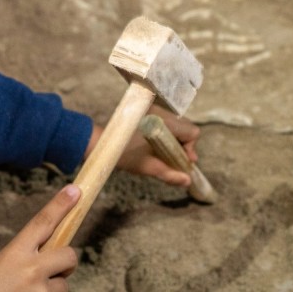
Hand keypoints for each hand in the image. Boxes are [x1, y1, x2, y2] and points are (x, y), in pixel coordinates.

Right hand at [0, 185, 80, 291]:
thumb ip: (20, 259)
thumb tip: (44, 258)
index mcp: (15, 253)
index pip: (43, 223)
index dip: (61, 205)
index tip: (75, 191)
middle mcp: (32, 270)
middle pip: (69, 254)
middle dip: (65, 261)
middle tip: (53, 270)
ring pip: (64, 285)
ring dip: (53, 291)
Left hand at [86, 106, 200, 186]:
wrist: (100, 142)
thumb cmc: (123, 154)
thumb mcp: (148, 167)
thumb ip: (170, 174)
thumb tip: (188, 181)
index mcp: (164, 123)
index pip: (192, 132)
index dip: (190, 148)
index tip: (181, 161)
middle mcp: (162, 112)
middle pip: (186, 127)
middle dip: (183, 145)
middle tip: (172, 159)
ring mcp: (155, 110)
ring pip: (176, 125)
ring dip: (174, 140)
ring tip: (162, 154)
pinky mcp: (147, 111)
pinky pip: (165, 123)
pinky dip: (165, 135)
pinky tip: (154, 146)